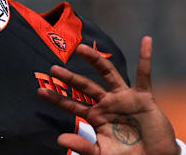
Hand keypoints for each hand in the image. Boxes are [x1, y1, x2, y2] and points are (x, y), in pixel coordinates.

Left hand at [38, 37, 179, 154]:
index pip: (73, 104)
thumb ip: (83, 146)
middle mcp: (108, 104)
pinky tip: (145, 40)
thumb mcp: (102, 154)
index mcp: (97, 116)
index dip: (57, 98)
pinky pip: (145, 75)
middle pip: (85, 86)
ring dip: (95, 60)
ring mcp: (125, 98)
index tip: (40, 91)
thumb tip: (60, 139)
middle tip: (53, 68)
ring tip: (81, 48)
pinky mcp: (143, 98)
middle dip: (70, 77)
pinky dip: (145, 57)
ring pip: (108, 73)